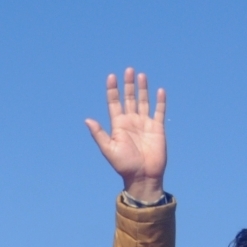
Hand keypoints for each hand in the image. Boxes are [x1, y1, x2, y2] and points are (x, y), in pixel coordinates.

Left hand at [83, 68, 167, 202]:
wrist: (143, 176)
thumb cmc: (124, 165)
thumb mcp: (108, 149)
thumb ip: (99, 134)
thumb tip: (87, 119)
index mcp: (118, 125)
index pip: (114, 102)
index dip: (113, 90)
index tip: (111, 76)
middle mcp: (131, 121)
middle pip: (129, 98)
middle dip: (128, 84)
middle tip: (128, 70)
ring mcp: (145, 124)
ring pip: (143, 101)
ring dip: (142, 89)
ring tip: (141, 75)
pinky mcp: (158, 128)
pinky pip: (159, 112)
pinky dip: (160, 101)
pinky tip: (159, 90)